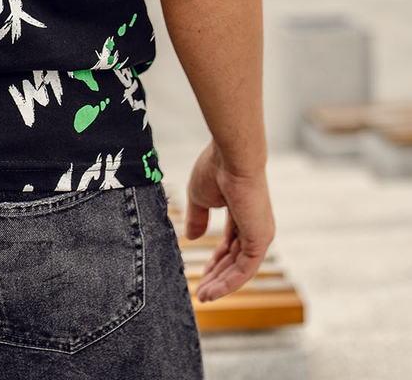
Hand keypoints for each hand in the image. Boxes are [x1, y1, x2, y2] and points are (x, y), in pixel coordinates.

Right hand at [184, 141, 274, 302]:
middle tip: (201, 291)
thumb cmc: (216, 168)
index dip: (215, 260)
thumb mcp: (200, 197)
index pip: (230, 244)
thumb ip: (198, 218)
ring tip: (202, 296)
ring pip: (240, 269)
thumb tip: (193, 238)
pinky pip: (244, 270)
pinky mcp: (260, 240)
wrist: (231, 157)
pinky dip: (228, 283)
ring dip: (221, 284)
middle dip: (217, 276)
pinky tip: (211, 290)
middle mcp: (254, 226)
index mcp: (242, 213)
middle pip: (235, 259)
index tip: (201, 274)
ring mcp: (259, 234)